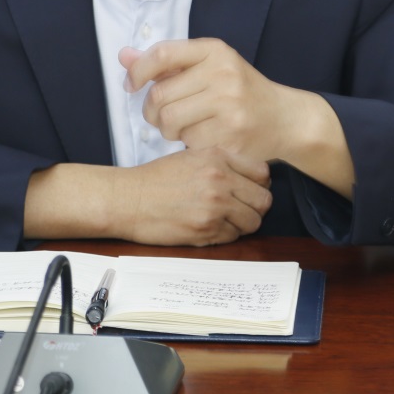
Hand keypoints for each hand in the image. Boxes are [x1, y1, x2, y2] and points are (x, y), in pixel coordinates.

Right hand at [113, 147, 270, 245]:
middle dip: (255, 206)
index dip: (259, 183)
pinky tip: (208, 226)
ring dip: (242, 223)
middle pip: (264, 199)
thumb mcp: (192, 156)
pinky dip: (225, 234)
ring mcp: (215, 206)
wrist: (129, 199)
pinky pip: (233, 237)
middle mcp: (220, 180)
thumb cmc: (156, 179)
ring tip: (224, 219)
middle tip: (241, 208)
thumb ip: (223, 163)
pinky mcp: (206, 229)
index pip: (263, 173)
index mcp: (218, 158)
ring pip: (253, 221)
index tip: (250, 189)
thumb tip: (252, 177)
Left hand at [120, 39, 296, 162]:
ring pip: (169, 122)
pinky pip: (188, 142)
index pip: (163, 54)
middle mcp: (223, 73)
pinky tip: (203, 137)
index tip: (132, 85)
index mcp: (214, 50)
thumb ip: (166, 63)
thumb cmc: (239, 90)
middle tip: (162, 116)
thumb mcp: (207, 67)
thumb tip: (123, 56)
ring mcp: (229, 105)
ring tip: (183, 127)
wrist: (284, 118)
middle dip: (152, 111)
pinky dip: (189, 143)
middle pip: (160, 95)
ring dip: (168, 130)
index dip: (139, 71)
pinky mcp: (232, 134)